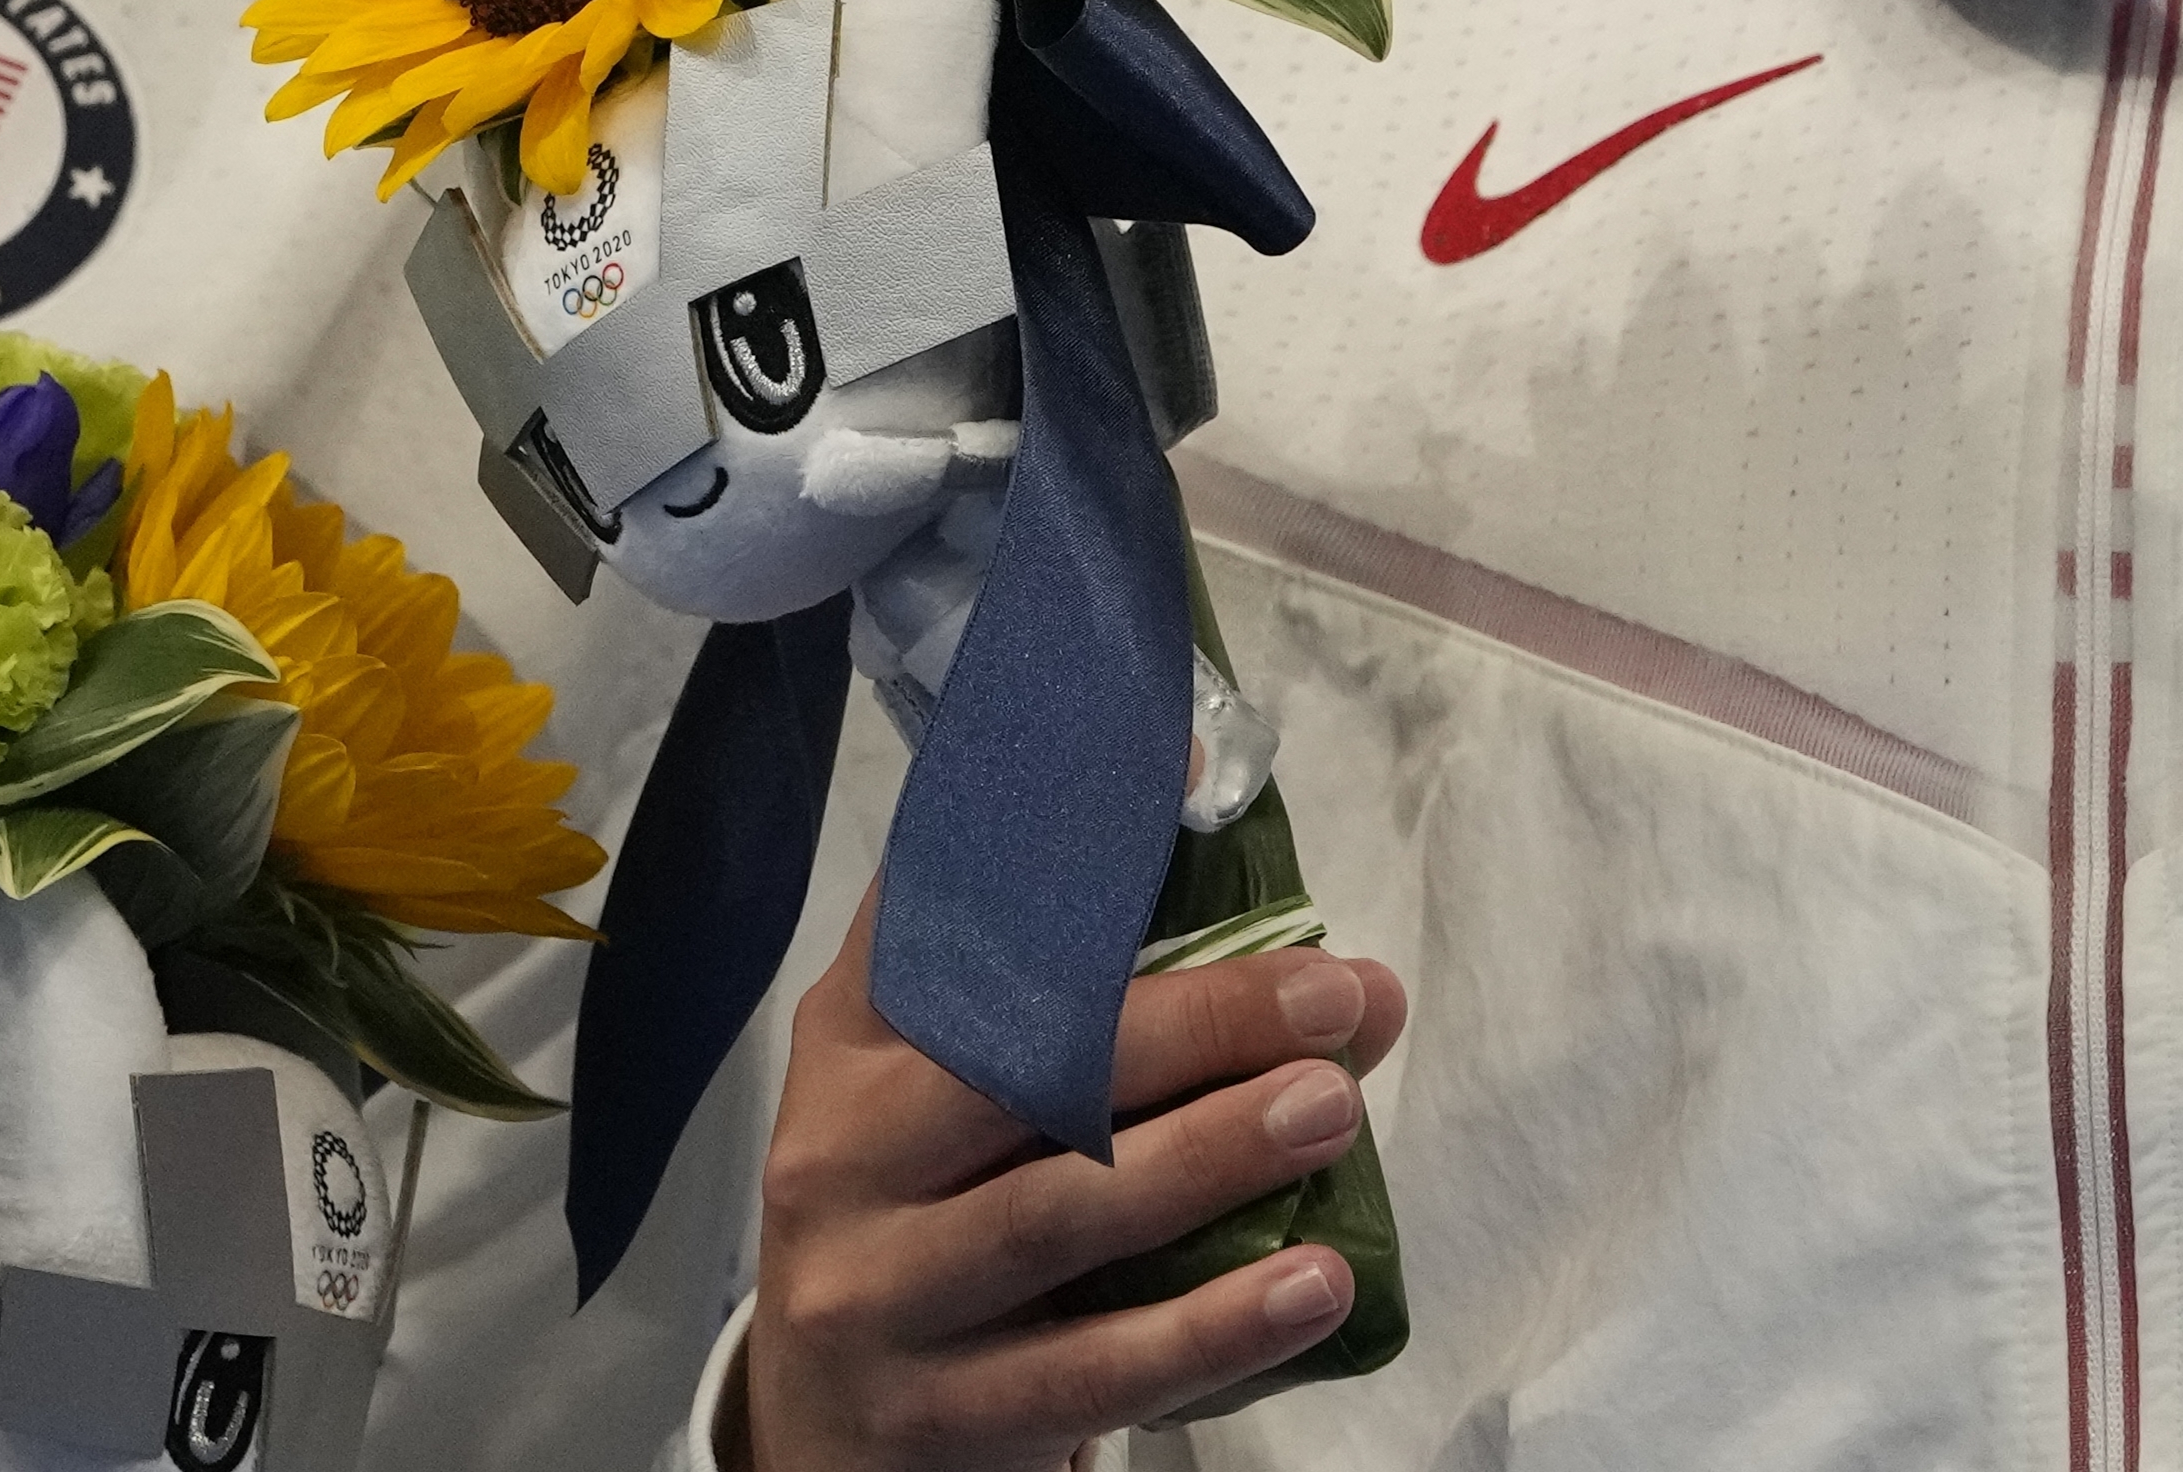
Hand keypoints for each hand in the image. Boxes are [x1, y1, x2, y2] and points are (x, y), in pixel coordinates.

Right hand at [727, 900, 1404, 1471]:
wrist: (833, 1441)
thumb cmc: (929, 1230)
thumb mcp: (951, 1108)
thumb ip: (1098, 1025)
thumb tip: (1349, 981)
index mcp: (850, 1050)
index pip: (940, 915)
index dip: (1059, 842)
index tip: (1192, 777)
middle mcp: (841, 1157)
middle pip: (1020, 1068)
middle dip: (1192, 1023)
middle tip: (1332, 997)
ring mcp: (879, 1295)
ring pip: (1060, 1213)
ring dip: (1211, 1156)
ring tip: (1332, 1110)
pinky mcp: (941, 1415)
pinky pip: (1098, 1368)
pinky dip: (1216, 1325)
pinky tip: (1314, 1284)